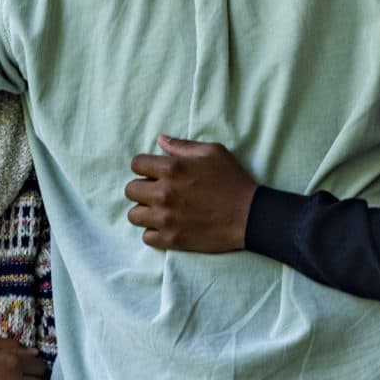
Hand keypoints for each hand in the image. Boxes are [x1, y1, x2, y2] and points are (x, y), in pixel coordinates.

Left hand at [125, 135, 257, 252]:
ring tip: (160, 210)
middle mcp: (163, 193)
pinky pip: (146, 237)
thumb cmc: (232, 180)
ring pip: (134, 215)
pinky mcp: (171, 239)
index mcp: (171, 168)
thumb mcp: (212, 152)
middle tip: (158, 191)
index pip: (136, 164)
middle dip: (142, 188)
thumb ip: (182, 145)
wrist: (249, 215)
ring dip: (145, 211)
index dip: (144, 166)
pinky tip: (167, 226)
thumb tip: (160, 140)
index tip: (154, 172)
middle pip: (130, 190)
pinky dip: (154, 232)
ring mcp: (165, 218)